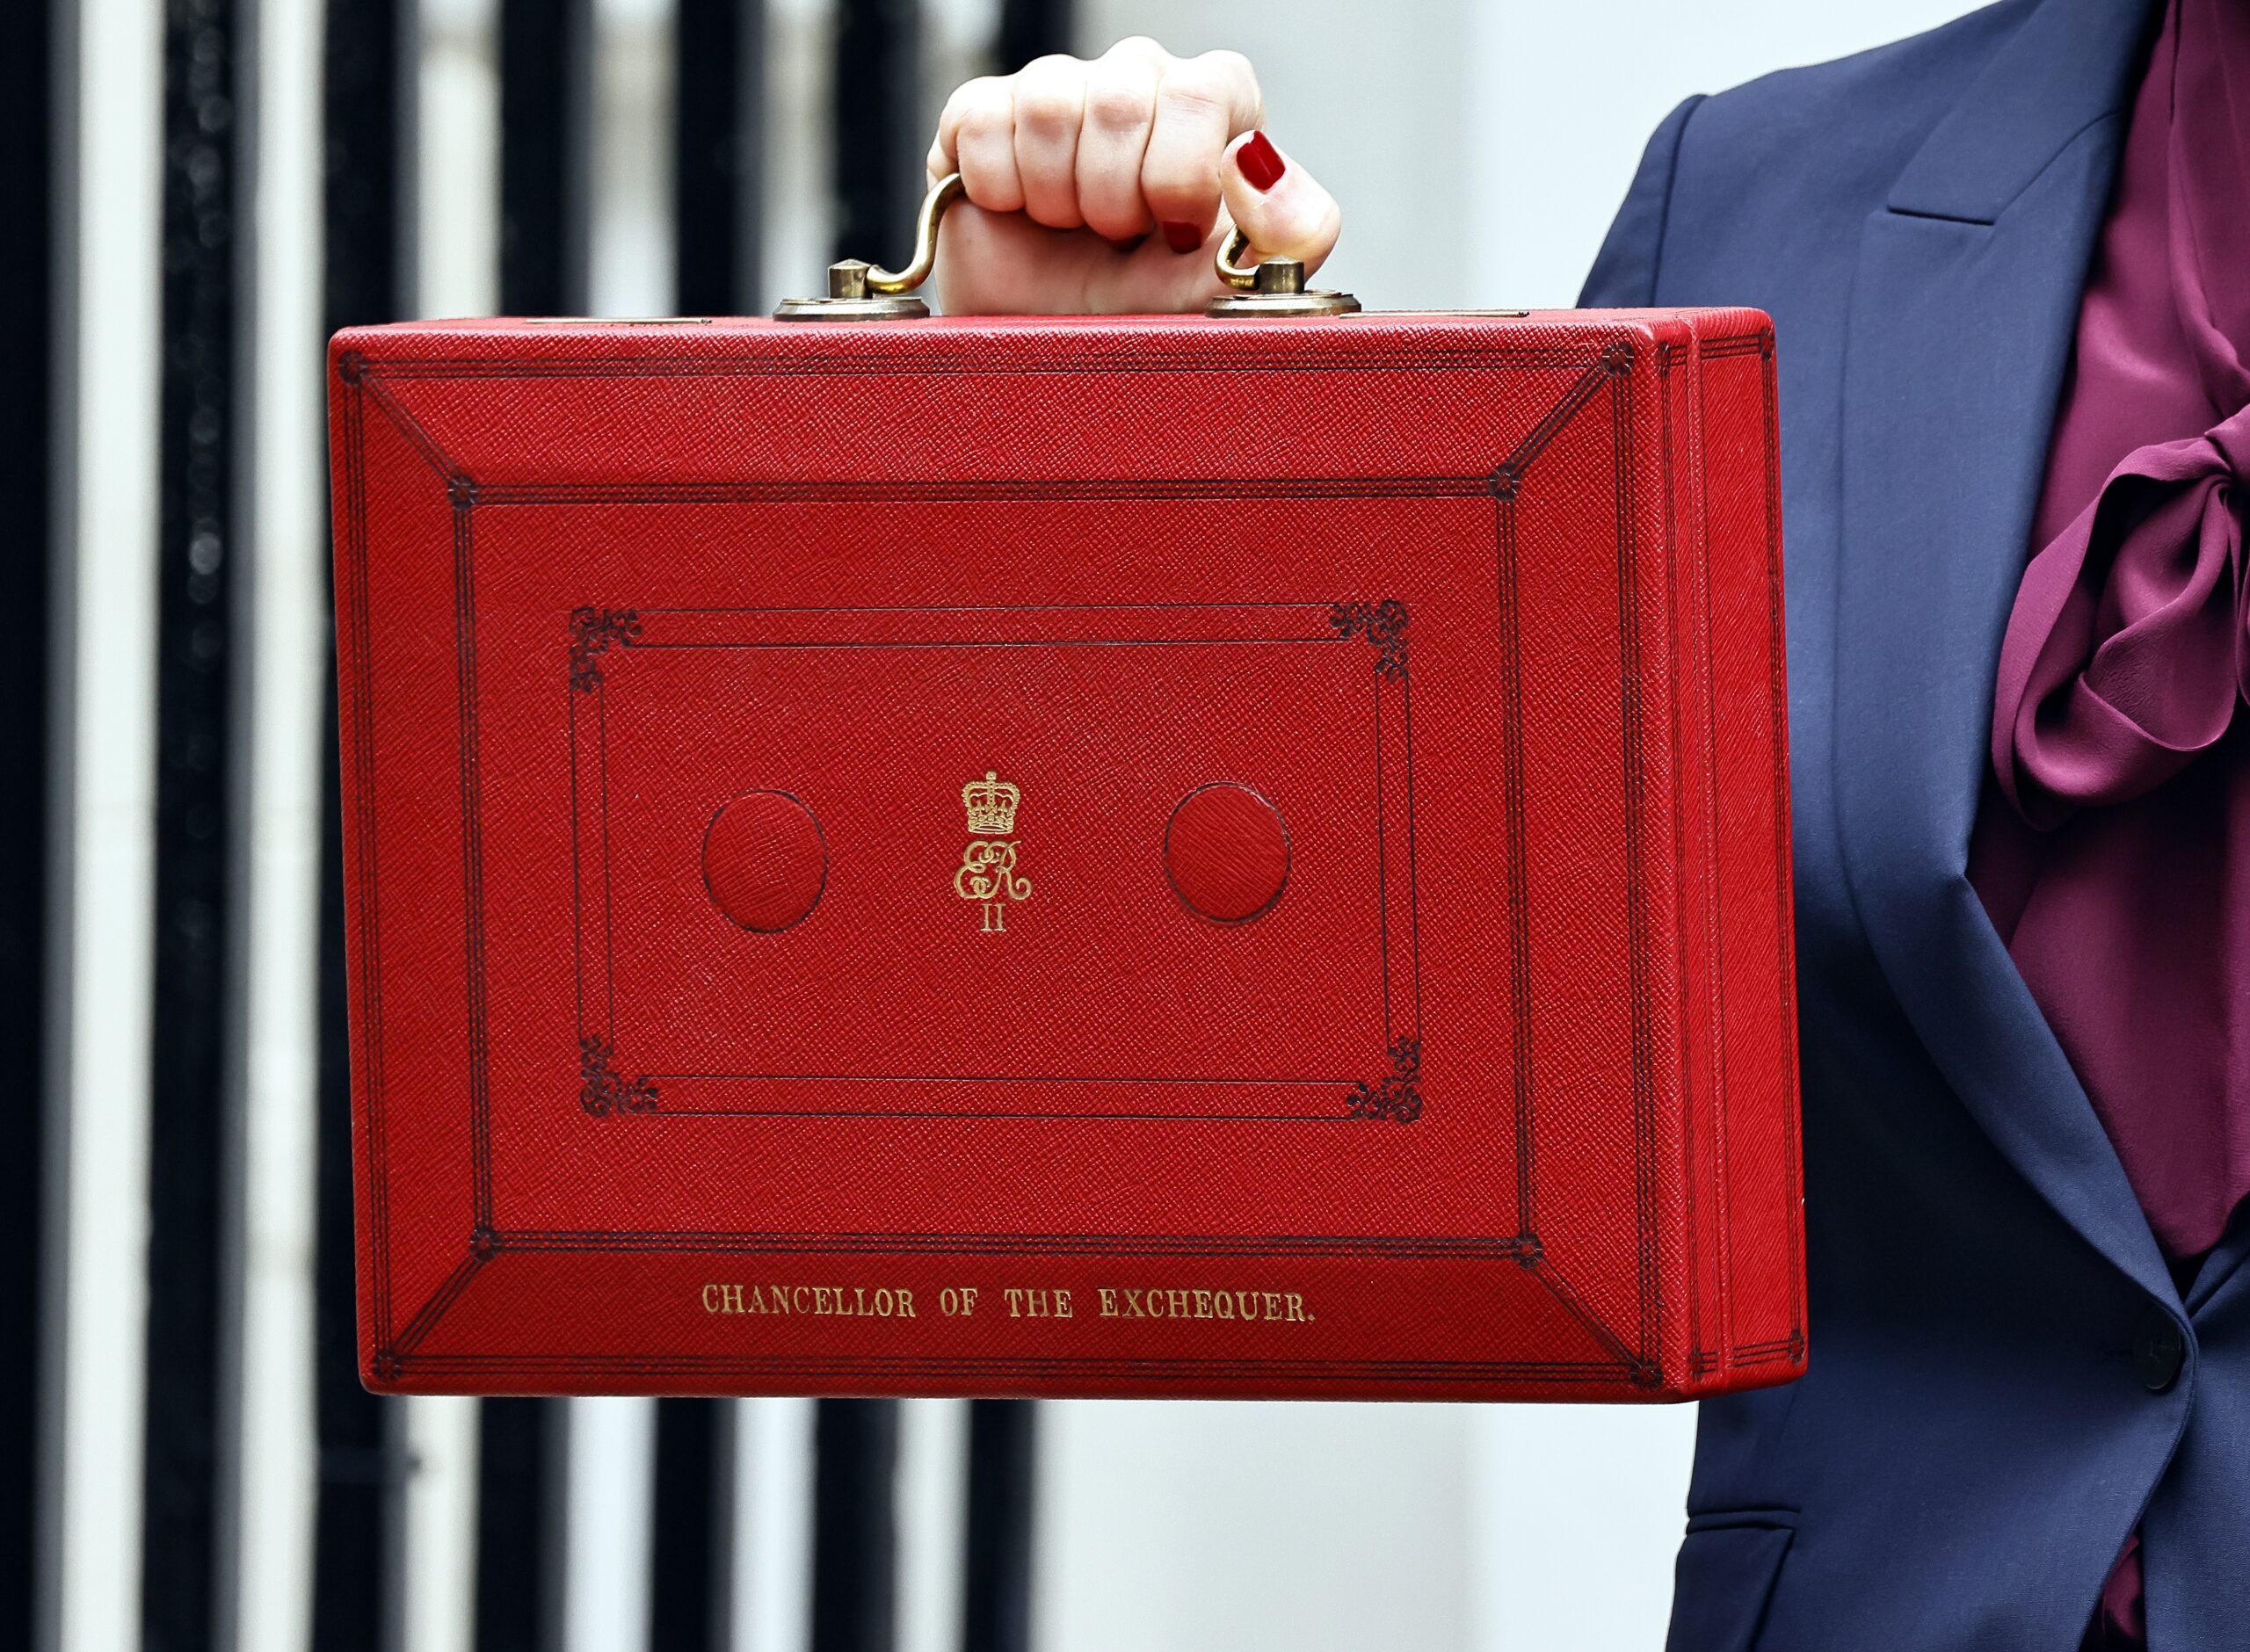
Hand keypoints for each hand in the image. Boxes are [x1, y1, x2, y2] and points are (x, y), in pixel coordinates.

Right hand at [927, 38, 1342, 314]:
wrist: (1048, 359)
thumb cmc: (1145, 320)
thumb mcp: (1230, 294)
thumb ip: (1286, 233)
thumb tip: (1256, 157)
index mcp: (1215, 110)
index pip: (1205, 90)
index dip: (1178, 175)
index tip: (1171, 233)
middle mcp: (1141, 83)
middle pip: (1124, 98)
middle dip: (1114, 199)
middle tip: (1115, 241)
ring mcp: (1062, 90)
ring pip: (1050, 105)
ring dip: (1055, 198)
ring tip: (1068, 231)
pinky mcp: (984, 110)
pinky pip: (984, 121)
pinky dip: (997, 188)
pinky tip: (1018, 213)